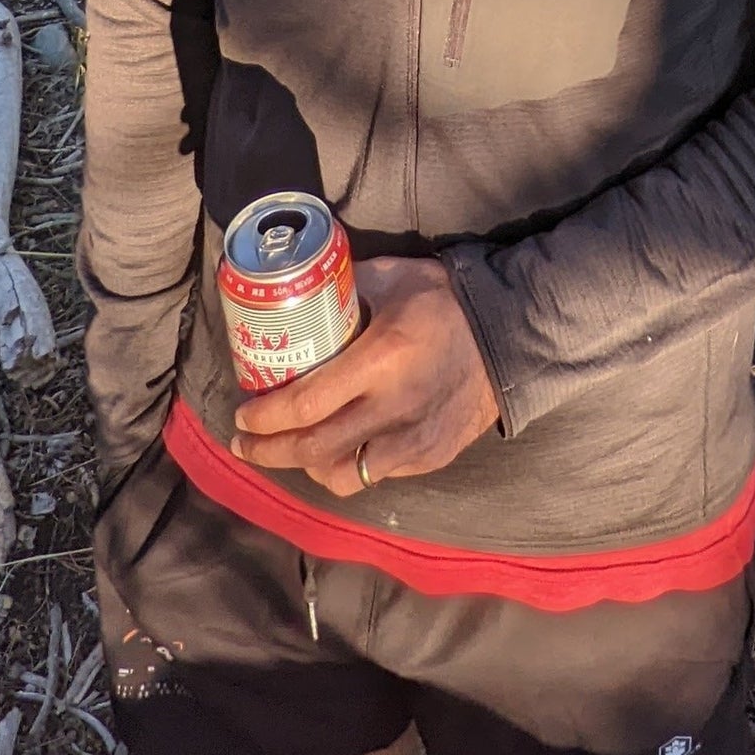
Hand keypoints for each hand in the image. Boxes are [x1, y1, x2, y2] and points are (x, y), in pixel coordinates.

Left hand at [230, 256, 499, 496]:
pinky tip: (338, 451)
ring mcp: (414, 440)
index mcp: (380, 360)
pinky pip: (376, 476)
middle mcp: (393, 408)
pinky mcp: (430, 457)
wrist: (512, 335)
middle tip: (246, 443)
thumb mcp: (393, 278)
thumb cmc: (446, 301)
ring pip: (342, 476)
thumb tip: (303, 290)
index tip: (242, 416)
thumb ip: (346, 287)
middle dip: (269, 451)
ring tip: (291, 450)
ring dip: (306, 467)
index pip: (306, 403)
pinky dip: (348, 468)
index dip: (266, 417)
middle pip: (313, 449)